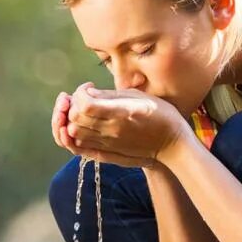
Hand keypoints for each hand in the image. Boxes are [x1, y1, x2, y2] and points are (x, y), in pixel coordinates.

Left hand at [65, 83, 189, 164]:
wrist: (172, 145)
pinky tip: (78, 126)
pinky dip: (71, 136)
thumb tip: (88, 92)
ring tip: (78, 111)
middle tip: (81, 97)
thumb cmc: (160, 115)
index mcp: (121, 114)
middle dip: (72, 104)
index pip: (85, 105)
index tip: (89, 86)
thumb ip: (111, 95)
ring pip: (72, 134)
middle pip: (75, 119)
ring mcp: (106, 145)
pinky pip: (78, 148)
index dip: (79, 93)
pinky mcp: (105, 154)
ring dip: (69, 120)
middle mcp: (111, 131)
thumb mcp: (140, 96)